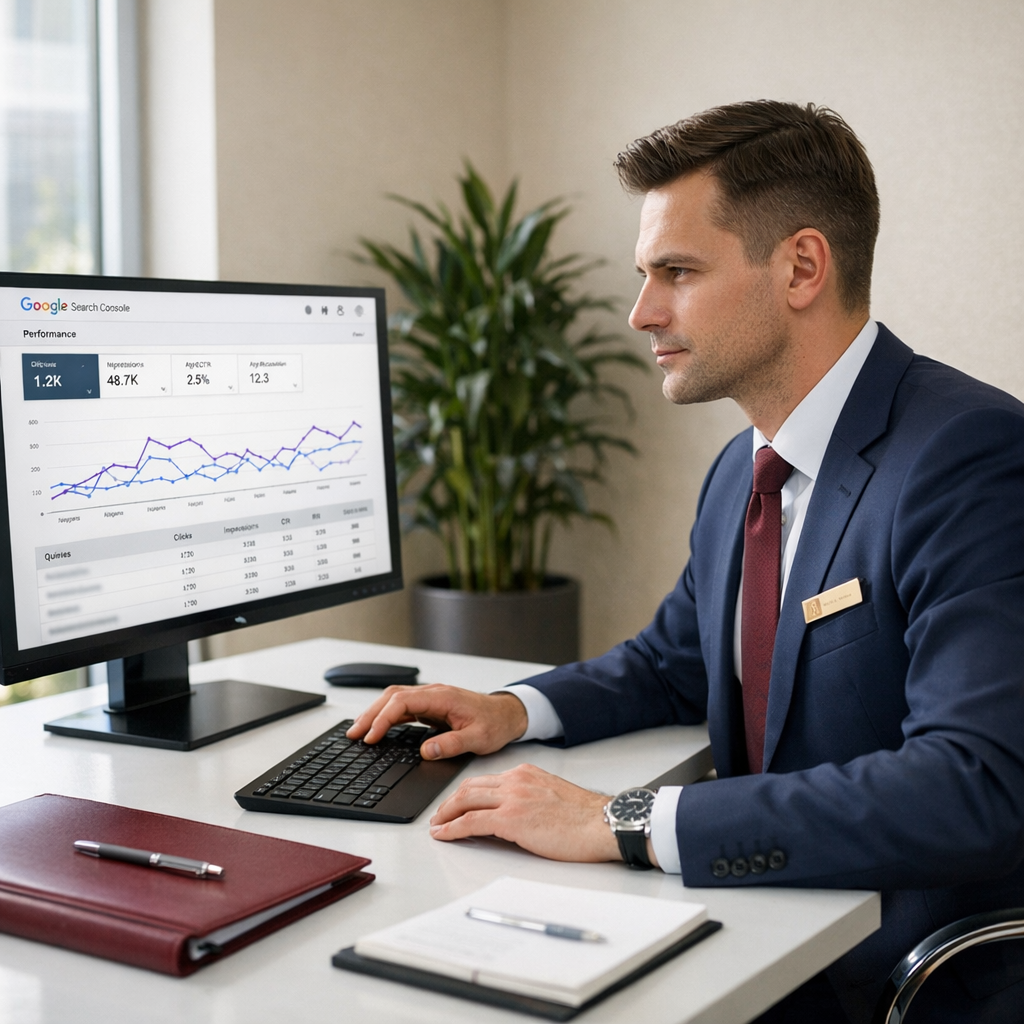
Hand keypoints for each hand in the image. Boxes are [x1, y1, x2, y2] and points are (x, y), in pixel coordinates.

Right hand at [346, 684, 527, 758]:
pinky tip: (376, 729)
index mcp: (443, 697)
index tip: (372, 737)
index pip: (403, 702)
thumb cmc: (494, 723)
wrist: (507, 714)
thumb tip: (427, 750)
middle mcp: (433, 694)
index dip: (384, 718)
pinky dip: (385, 716)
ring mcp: (430, 699)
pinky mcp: (429, 707)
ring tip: (357, 732)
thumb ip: (452, 744)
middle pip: (392, 697)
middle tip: (353, 734)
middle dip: (370, 714)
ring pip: (394, 700)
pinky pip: (402, 707)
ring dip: (374, 713)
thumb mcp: (478, 738)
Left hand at [428, 763, 621, 862]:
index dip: (466, 793)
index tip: (457, 803)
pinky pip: (471, 821)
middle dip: (449, 802)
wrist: (602, 823)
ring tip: (437, 825)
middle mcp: (516, 781)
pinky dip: (453, 828)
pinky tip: (444, 835)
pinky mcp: (511, 819)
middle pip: (470, 787)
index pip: (486, 780)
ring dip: (446, 814)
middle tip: (439, 815)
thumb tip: (515, 814)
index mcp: (526, 774)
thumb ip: (530, 798)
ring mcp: (512, 798)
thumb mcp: (552, 796)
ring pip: (466, 801)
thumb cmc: (585, 817)